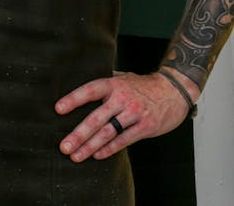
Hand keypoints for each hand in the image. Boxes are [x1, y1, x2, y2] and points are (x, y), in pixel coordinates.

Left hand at [54, 69, 199, 161]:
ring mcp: (134, 113)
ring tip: (76, 155)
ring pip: (108, 132)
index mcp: (114, 84)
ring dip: (90, 146)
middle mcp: (122, 98)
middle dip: (78, 134)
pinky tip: (97, 155)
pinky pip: (124, 140)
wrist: (175, 90)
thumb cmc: (145, 86)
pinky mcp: (146, 126)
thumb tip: (82, 78)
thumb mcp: (124, 77)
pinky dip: (110, 149)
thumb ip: (106, 81)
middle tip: (64, 146)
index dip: (73, 99)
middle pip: (96, 118)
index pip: (90, 90)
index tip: (58, 109)